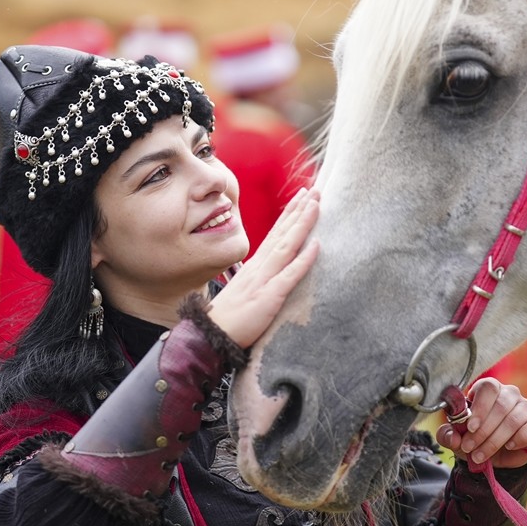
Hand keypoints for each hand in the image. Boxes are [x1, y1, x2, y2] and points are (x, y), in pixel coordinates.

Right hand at [207, 187, 319, 347]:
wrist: (209, 336)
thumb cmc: (229, 317)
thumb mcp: (245, 289)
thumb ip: (258, 276)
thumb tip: (271, 269)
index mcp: (254, 265)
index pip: (275, 233)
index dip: (289, 214)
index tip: (302, 196)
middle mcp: (259, 267)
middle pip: (282, 233)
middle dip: (298, 210)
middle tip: (315, 189)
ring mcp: (264, 280)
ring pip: (287, 246)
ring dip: (302, 224)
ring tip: (316, 204)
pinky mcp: (269, 297)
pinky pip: (289, 275)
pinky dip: (304, 259)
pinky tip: (317, 245)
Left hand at [436, 378, 526, 468]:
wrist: (495, 457)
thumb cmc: (475, 439)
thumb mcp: (457, 439)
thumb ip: (447, 435)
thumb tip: (453, 437)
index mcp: (488, 390)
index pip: (488, 387)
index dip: (479, 407)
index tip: (470, 427)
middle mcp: (509, 394)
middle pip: (500, 406)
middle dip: (483, 432)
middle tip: (470, 448)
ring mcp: (525, 407)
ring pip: (514, 419)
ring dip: (495, 440)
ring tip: (481, 454)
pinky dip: (521, 438)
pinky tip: (509, 446)